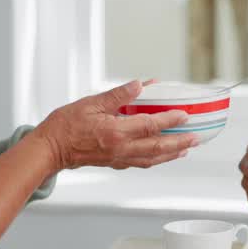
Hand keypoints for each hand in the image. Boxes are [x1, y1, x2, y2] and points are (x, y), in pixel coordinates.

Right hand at [35, 80, 198, 169]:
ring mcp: (119, 158)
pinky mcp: (115, 163)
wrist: (50, 150)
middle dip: (179, 141)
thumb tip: (139, 85)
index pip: (150, 125)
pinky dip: (156, 158)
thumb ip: (118, 95)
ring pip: (152, 158)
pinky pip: (142, 162)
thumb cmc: (65, 126)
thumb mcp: (90, 103)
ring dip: (172, 153)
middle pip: (158, 146)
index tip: (185, 114)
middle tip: (196, 137)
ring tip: (187, 148)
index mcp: (115, 132)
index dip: (170, 119)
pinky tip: (163, 155)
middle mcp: (121, 148)